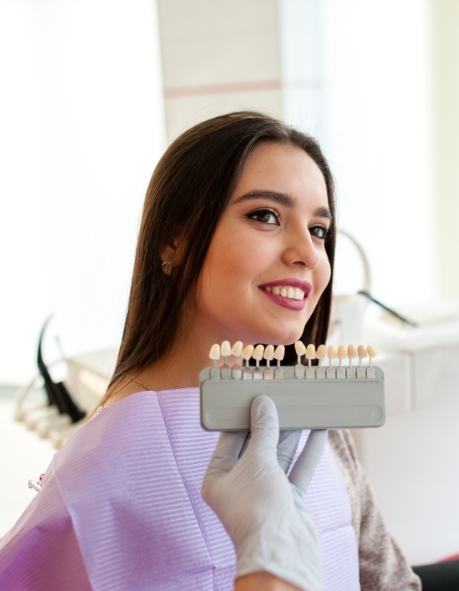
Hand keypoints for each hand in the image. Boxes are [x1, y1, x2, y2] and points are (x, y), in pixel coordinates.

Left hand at [202, 395, 326, 590]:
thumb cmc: (258, 510)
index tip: (253, 397)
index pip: (230, 438)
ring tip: (301, 409)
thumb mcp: (258, 461)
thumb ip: (263, 431)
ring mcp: (266, 491)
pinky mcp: (288, 497)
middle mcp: (241, 483)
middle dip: (270, 423)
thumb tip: (263, 404)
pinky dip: (308, 450)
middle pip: (257, 445)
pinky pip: (298, 468)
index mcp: (219, 477)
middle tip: (281, 399)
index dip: (242, 417)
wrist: (284, 551)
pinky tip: (318, 430)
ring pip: (280, 454)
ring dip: (292, 433)